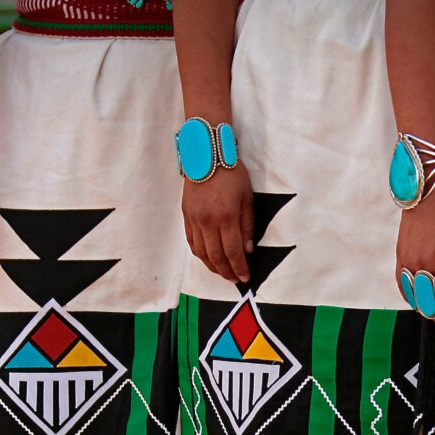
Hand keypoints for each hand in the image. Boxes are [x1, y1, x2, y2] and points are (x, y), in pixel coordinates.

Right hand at [182, 166, 253, 282]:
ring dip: (212, 266)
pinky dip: (200, 254)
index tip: (245, 277)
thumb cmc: (231, 174)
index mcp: (226, 216)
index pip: (232, 251)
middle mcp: (207, 221)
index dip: (239, 267)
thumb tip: (248, 249)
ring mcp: (194, 219)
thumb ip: (247, 225)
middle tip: (235, 279)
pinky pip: (192, 241)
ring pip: (201, 252)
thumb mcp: (247, 198)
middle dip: (226, 271)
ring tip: (223, 273)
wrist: (206, 155)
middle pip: (216, 256)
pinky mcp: (186, 216)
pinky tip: (207, 259)